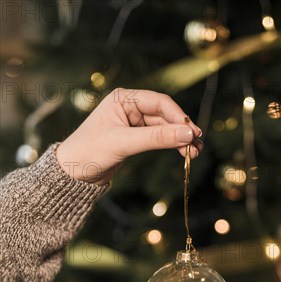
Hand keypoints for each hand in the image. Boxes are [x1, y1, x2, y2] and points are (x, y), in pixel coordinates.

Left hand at [56, 88, 202, 184]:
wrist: (72, 173)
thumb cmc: (90, 151)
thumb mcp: (125, 143)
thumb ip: (157, 138)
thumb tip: (188, 134)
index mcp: (123, 98)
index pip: (159, 102)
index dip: (179, 117)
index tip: (194, 132)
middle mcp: (129, 107)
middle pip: (164, 115)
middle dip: (181, 130)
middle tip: (198, 145)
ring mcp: (132, 122)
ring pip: (163, 128)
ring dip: (179, 139)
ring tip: (194, 152)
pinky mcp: (134, 138)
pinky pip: (157, 138)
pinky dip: (170, 145)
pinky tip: (182, 152)